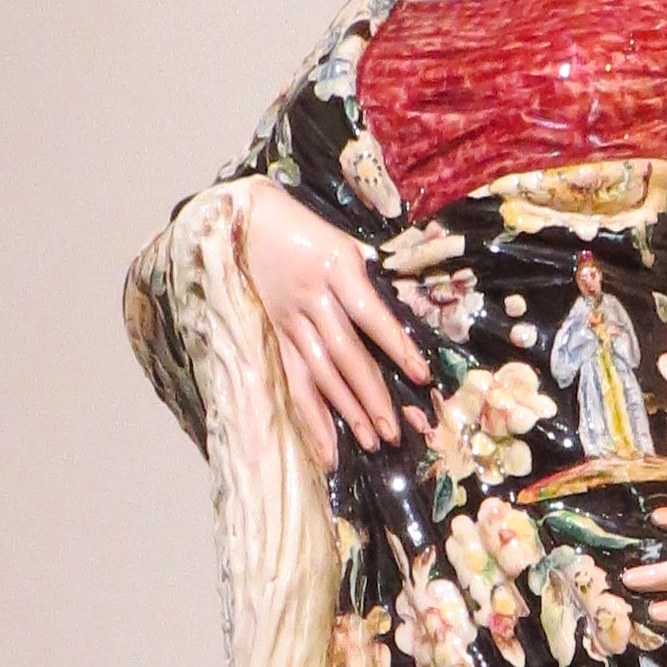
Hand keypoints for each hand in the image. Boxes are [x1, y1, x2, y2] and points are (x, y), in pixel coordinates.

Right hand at [237, 183, 427, 472]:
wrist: (244, 219)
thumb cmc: (305, 228)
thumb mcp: (345, 242)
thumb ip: (369, 281)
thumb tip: (402, 320)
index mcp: (337, 267)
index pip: (370, 314)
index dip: (396, 345)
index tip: (422, 375)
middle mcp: (313, 298)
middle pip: (344, 354)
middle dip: (371, 396)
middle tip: (394, 432)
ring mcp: (290, 319)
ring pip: (319, 373)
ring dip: (345, 412)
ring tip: (370, 443)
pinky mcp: (276, 333)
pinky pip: (294, 379)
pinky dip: (311, 415)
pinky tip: (325, 447)